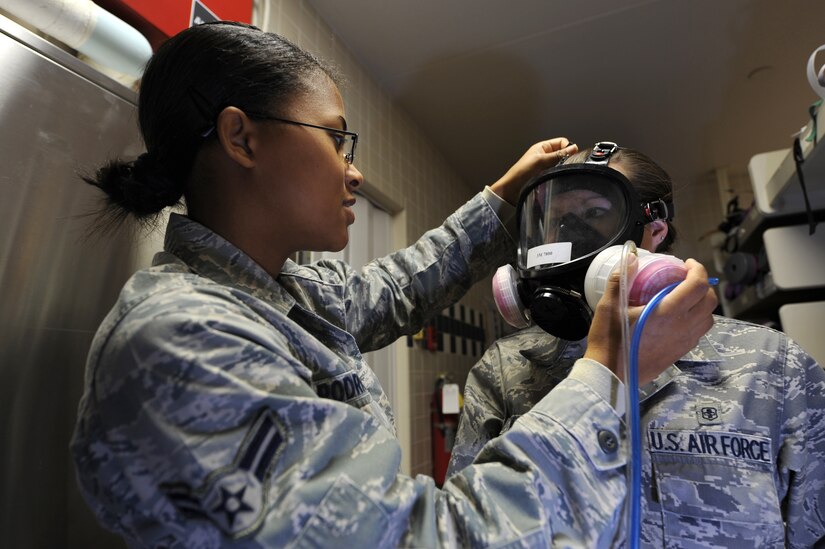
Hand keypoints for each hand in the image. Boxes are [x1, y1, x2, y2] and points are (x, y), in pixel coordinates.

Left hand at [489, 138, 577, 204]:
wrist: (512, 189)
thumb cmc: (522, 172)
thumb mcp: (541, 160)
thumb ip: (558, 154)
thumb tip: (574, 148)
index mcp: (543, 147)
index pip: (562, 142)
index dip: (567, 147)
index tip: (570, 156)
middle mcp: (546, 155)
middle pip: (563, 154)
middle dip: (566, 159)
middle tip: (564, 167)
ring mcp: (547, 166)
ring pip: (561, 164)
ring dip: (562, 169)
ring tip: (558, 174)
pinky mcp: (547, 176)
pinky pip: (557, 173)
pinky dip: (558, 175)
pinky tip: (557, 179)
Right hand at [584, 257, 716, 384]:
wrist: (611, 375)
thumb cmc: (610, 339)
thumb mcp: (609, 306)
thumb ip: (621, 280)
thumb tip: (632, 258)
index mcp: (668, 311)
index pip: (697, 285)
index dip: (697, 269)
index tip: (686, 264)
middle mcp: (683, 326)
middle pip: (709, 300)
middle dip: (701, 284)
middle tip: (685, 279)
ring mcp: (684, 341)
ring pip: (708, 318)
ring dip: (702, 304)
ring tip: (684, 298)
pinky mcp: (680, 353)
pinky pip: (699, 332)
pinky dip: (696, 320)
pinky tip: (678, 319)